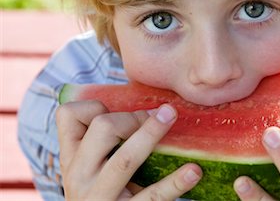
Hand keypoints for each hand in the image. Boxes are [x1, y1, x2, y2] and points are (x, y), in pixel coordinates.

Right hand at [56, 100, 201, 199]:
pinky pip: (152, 196)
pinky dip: (175, 183)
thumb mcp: (90, 168)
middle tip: (153, 118)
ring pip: (125, 159)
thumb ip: (103, 142)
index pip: (68, 115)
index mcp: (71, 159)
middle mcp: (79, 176)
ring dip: (152, 133)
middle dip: (132, 116)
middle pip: (102, 127)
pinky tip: (193, 171)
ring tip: (171, 117)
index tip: (117, 112)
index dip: (95, 105)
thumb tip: (145, 107)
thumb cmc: (101, 193)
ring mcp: (100, 197)